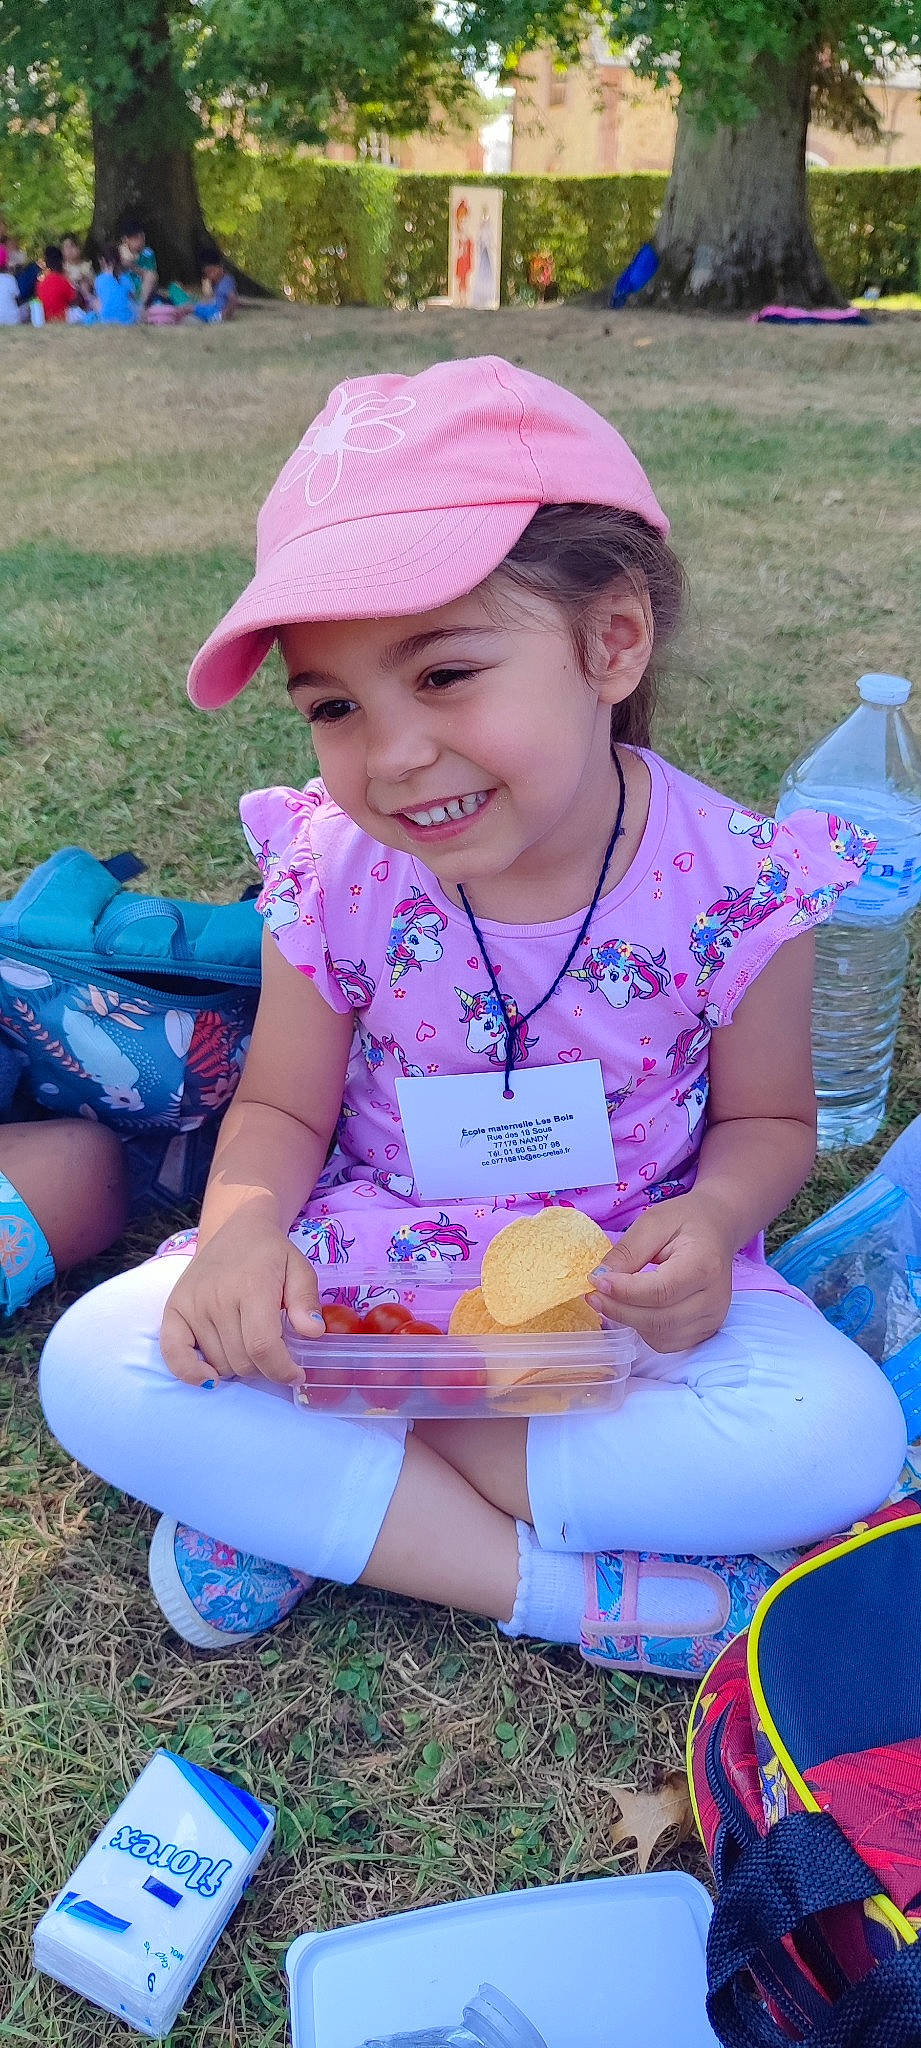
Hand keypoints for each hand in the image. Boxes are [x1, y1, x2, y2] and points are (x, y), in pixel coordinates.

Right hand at [160, 1219, 323, 1386]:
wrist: (235, 1230)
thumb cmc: (271, 1254)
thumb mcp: (300, 1268)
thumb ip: (306, 1300)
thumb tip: (313, 1332)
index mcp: (251, 1286)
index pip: (262, 1346)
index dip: (281, 1370)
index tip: (296, 1375)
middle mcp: (216, 1297)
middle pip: (241, 1361)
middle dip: (265, 1369)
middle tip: (274, 1355)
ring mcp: (191, 1304)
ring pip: (217, 1363)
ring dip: (238, 1368)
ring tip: (249, 1347)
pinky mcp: (173, 1309)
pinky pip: (173, 1354)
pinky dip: (190, 1372)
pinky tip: (210, 1377)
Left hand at [587, 1192, 733, 1352]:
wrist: (716, 1230)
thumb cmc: (685, 1222)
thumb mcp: (653, 1223)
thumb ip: (627, 1252)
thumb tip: (600, 1279)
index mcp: (705, 1265)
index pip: (661, 1291)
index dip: (624, 1292)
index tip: (596, 1282)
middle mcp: (714, 1298)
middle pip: (659, 1319)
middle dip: (619, 1310)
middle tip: (593, 1295)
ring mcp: (712, 1318)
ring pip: (660, 1335)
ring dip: (630, 1321)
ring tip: (614, 1299)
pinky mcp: (706, 1330)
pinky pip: (667, 1342)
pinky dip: (644, 1330)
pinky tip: (636, 1309)